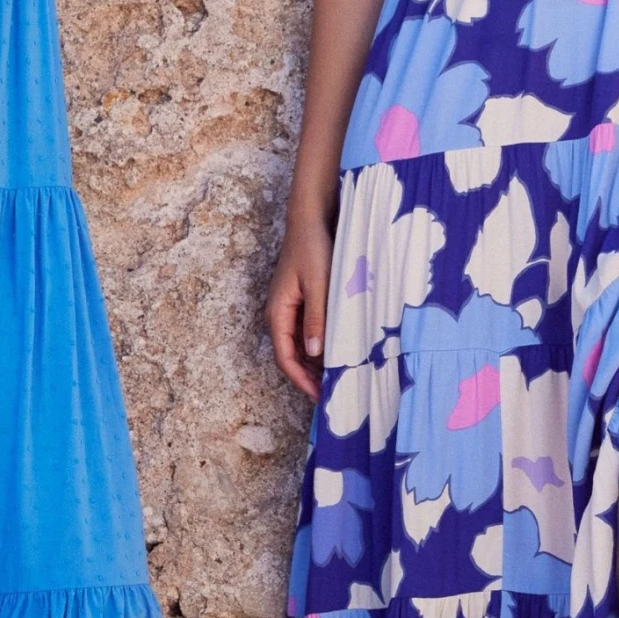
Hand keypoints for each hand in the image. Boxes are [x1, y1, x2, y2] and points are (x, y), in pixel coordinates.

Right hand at [267, 211, 332, 398]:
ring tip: (339, 377)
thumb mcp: (318, 285)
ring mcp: (290, 309)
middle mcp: (280, 315)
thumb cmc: (313, 249)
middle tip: (334, 393)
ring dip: (316, 363)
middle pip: (292, 356)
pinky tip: (339, 351)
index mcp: (278, 313)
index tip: (320, 396)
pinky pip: (308, 332)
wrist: (310, 221)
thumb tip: (316, 353)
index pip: (285, 357)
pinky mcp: (301, 302)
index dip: (301, 380)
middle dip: (310, 377)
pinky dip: (321, 346)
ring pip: (301, 346)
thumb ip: (316, 318)